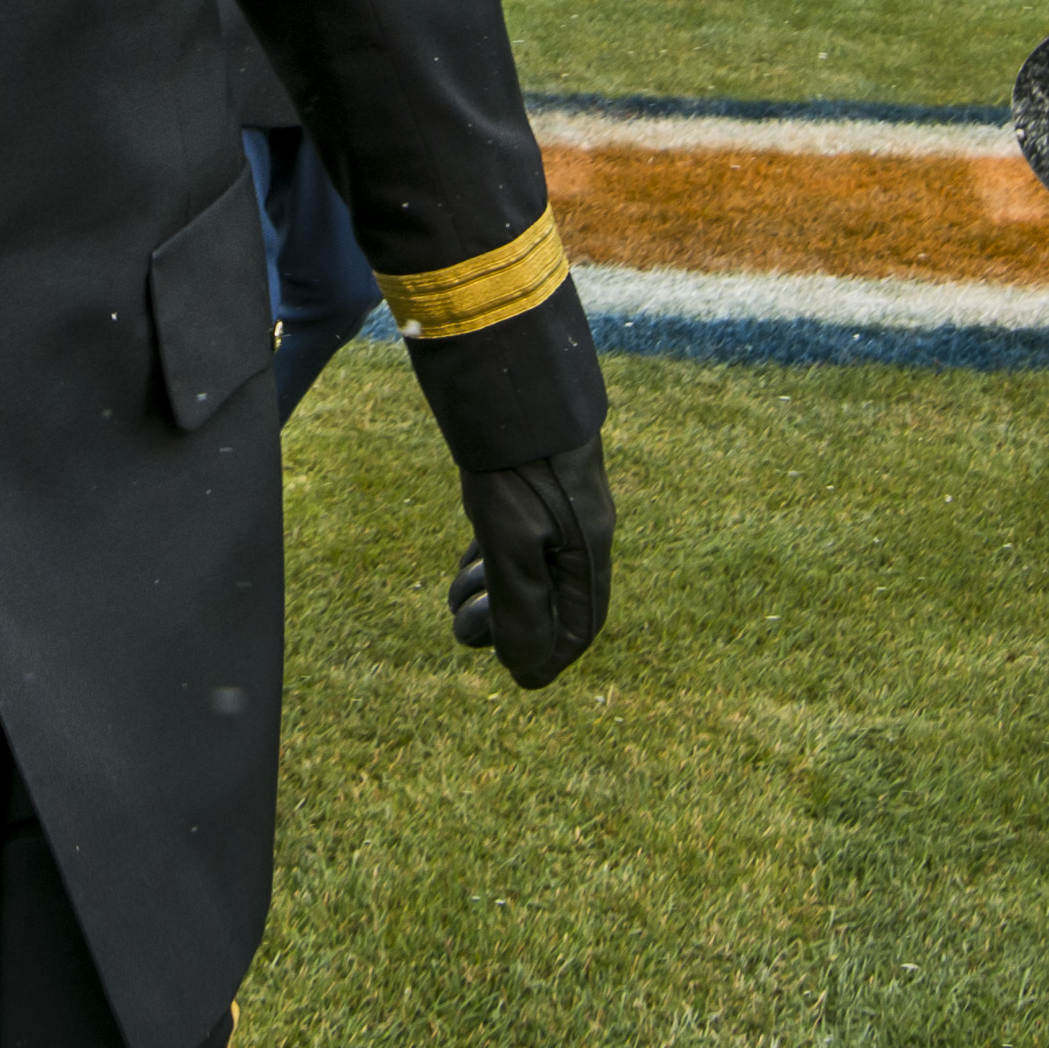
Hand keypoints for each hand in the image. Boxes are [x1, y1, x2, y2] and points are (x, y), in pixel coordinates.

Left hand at [448, 437, 615, 688]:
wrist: (511, 374)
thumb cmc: (513, 462)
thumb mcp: (510, 543)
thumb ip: (519, 610)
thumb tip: (525, 673)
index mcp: (586, 551)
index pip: (577, 629)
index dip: (545, 657)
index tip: (512, 673)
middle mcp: (581, 533)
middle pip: (552, 605)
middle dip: (507, 623)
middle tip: (466, 617)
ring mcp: (559, 509)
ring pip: (531, 573)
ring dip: (493, 593)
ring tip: (462, 586)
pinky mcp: (537, 487)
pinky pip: (522, 543)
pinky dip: (493, 560)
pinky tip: (472, 553)